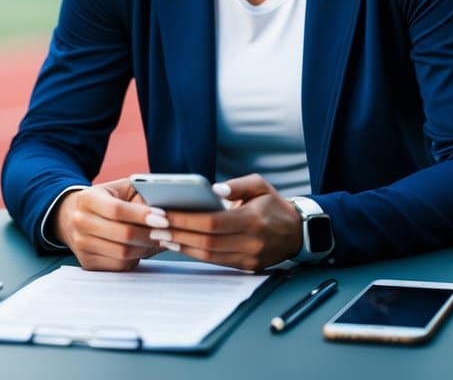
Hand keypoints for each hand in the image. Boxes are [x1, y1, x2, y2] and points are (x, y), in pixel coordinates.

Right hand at [51, 178, 163, 271]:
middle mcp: (80, 222)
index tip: (163, 218)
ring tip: (160, 241)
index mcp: (88, 199)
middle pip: (122, 234)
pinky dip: (136, 259)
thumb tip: (162, 214)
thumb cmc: (106, 200)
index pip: (117, 210)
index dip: (142, 215)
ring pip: (123, 253)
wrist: (74, 216)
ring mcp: (81, 245)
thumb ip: (139, 196)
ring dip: (146, 248)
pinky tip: (143, 249)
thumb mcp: (120, 189)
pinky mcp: (87, 262)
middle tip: (169, 233)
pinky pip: (119, 266)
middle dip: (150, 235)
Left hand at [156, 174, 302, 271]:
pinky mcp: (246, 267)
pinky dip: (194, 254)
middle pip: (206, 241)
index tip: (162, 214)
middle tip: (154, 225)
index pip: (212, 222)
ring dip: (181, 246)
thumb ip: (237, 185)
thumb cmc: (273, 204)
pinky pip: (215, 262)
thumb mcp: (260, 185)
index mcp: (253, 219)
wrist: (298, 232)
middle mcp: (251, 242)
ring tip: (161, 235)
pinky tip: (179, 244)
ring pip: (208, 255)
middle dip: (177, 233)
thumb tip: (213, 190)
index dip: (184, 220)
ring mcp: (249, 258)